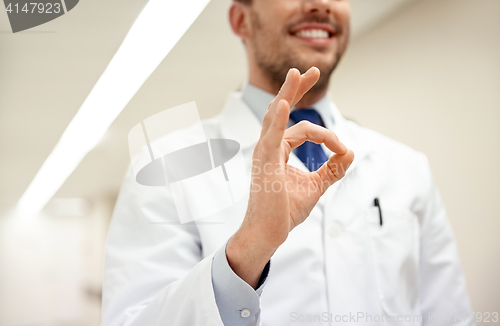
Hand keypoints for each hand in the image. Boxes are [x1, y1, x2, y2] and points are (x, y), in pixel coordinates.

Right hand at [226, 67, 354, 287]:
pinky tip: (283, 103)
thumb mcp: (317, 186)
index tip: (342, 150)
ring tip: (296, 74)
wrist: (271, 232)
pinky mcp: (265, 164)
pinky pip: (271, 138)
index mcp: (279, 150)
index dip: (326, 136)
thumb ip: (333, 169)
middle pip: (281, 111)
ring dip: (286, 94)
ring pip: (274, 117)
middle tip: (312, 71)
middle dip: (296, 89)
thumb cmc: (285, 210)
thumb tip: (351, 153)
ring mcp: (264, 154)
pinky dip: (277, 120)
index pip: (303, 129)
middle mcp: (269, 147)